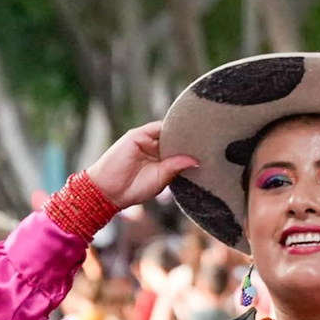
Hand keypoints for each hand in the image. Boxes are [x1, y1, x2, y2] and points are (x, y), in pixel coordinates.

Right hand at [84, 121, 199, 208]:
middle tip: (210, 137)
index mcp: (160, 159)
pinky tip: (183, 130)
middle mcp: (153, 148)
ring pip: (168, 131)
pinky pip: (157, 128)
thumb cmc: (133, 189)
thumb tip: (196, 161)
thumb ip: (176, 167)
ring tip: (201, 133)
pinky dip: (169, 128)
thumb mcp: (161, 179)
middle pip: (175, 138)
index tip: (209, 148)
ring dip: (181, 132)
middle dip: (189, 138)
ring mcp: (145, 140)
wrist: (110, 191)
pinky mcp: (137, 136)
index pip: (179, 148)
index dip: (191, 148)